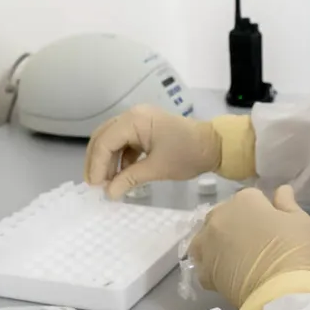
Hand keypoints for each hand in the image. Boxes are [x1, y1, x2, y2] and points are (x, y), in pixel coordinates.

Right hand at [84, 105, 219, 199]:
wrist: (215, 145)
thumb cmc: (188, 154)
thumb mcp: (157, 169)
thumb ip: (130, 179)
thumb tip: (109, 193)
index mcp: (135, 120)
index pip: (105, 142)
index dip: (97, 165)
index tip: (95, 187)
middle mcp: (133, 115)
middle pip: (104, 137)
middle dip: (97, 161)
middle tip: (94, 185)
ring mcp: (139, 120)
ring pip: (112, 140)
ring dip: (107, 161)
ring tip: (106, 183)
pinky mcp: (145, 129)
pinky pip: (125, 142)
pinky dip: (120, 158)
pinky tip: (120, 175)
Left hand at [192, 186, 309, 309]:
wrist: (281, 293)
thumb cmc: (295, 251)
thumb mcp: (301, 221)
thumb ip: (287, 203)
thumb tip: (281, 190)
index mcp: (244, 200)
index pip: (252, 197)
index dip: (264, 209)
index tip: (274, 223)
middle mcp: (220, 217)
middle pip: (224, 214)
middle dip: (237, 222)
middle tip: (255, 241)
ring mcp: (207, 245)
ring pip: (206, 237)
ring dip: (216, 241)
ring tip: (233, 255)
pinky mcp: (204, 271)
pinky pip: (203, 264)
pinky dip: (211, 267)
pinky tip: (224, 273)